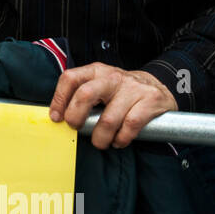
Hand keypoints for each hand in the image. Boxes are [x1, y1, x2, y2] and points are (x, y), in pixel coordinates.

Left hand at [49, 63, 176, 149]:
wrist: (157, 88)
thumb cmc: (121, 92)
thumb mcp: (100, 86)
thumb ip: (81, 96)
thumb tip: (58, 118)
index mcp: (96, 71)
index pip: (70, 79)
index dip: (59, 100)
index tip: (57, 118)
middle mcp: (112, 77)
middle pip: (85, 95)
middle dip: (76, 118)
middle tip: (77, 129)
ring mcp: (132, 88)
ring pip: (108, 119)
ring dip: (101, 137)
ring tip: (101, 142)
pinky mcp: (150, 100)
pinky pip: (130, 126)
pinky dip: (121, 139)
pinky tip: (119, 140)